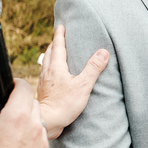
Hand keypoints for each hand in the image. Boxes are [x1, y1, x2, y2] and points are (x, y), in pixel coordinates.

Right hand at [0, 81, 48, 147]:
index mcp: (16, 117)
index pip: (23, 87)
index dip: (15, 85)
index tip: (8, 89)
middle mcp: (35, 127)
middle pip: (32, 103)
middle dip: (20, 103)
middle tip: (4, 114)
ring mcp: (43, 143)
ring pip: (38, 122)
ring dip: (27, 122)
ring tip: (9, 136)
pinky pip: (41, 140)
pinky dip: (31, 139)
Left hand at [37, 25, 108, 139]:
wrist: (48, 121)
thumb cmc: (65, 104)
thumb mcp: (83, 85)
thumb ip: (93, 68)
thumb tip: (103, 52)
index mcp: (56, 67)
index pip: (58, 45)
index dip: (60, 35)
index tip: (61, 26)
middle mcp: (47, 71)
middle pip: (50, 52)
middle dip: (55, 43)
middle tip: (59, 36)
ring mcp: (44, 81)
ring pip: (46, 62)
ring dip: (51, 54)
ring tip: (56, 52)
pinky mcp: (44, 91)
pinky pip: (46, 73)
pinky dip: (50, 67)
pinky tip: (54, 73)